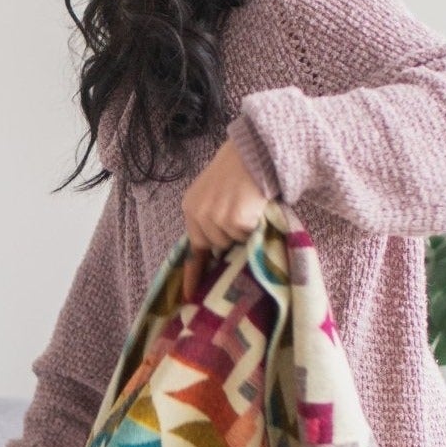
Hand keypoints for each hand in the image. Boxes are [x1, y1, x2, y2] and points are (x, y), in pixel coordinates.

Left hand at [178, 136, 268, 298]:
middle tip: (242, 217)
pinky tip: (255, 206)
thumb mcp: (215, 194)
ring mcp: (216, 217)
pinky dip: (255, 225)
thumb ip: (211, 219)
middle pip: (217, 246)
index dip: (194, 273)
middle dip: (230, 238)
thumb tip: (217, 251)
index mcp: (191, 208)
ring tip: (249, 208)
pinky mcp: (235, 219)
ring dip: (243, 232)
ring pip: (233, 243)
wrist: (254, 150)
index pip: (193, 248)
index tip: (190, 295)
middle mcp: (199, 214)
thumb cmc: (239, 171)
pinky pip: (248, 236)